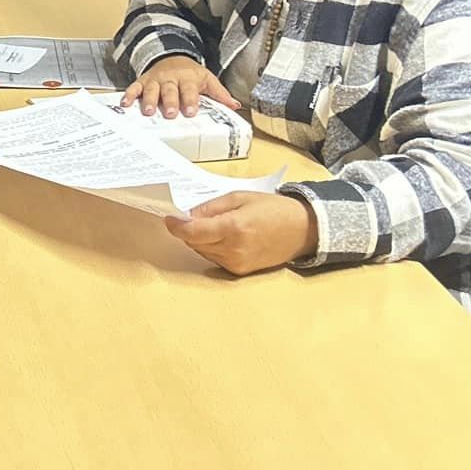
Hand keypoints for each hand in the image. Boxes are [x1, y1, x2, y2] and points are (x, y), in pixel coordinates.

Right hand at [121, 54, 240, 118]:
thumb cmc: (190, 73)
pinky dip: (129, 95)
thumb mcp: (207, 79)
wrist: (171, 56)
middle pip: (170, 90)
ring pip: (152, 89)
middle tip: (170, 113)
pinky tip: (125, 104)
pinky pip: (135, 87)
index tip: (191, 111)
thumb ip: (220, 93)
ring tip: (148, 111)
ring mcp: (156, 79)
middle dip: (170, 101)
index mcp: (188, 78)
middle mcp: (171, 78)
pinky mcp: (143, 81)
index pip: (190, 90)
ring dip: (149, 100)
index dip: (190, 100)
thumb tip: (235, 106)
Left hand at [164, 192, 316, 275]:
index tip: (169, 218)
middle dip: (189, 230)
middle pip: (194, 242)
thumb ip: (212, 207)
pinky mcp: (239, 271)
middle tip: (191, 216)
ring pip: (202, 252)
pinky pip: (214, 259)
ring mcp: (236, 263)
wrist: (301, 230)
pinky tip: (224, 237)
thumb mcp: (240, 197)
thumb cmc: (273, 209)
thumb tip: (188, 215)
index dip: (177, 226)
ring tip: (214, 225)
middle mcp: (233, 250)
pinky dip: (211, 247)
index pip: (193, 232)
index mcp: (234, 228)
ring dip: (200, 239)